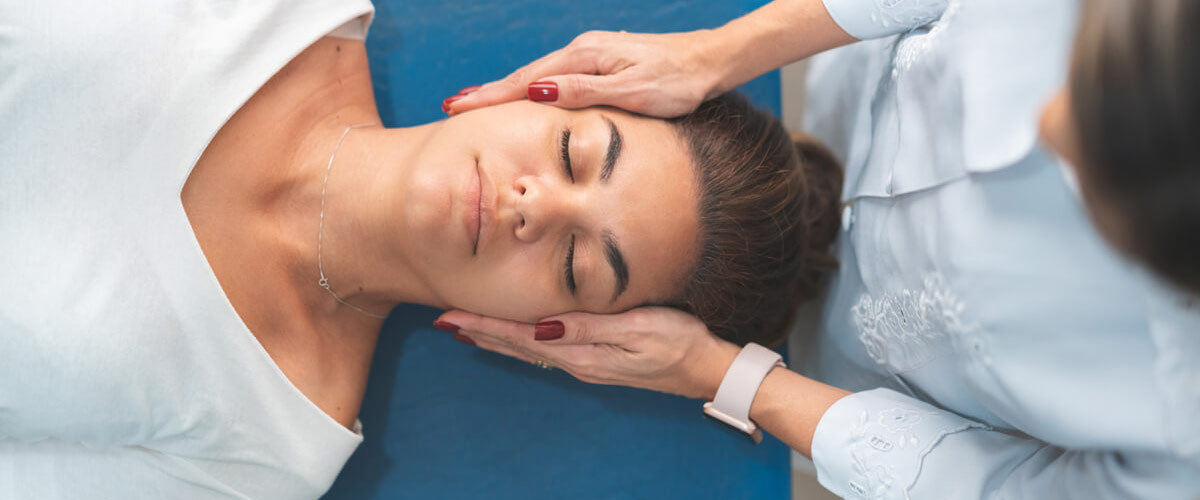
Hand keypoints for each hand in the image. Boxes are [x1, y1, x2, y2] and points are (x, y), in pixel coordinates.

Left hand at [435, 307, 740, 399]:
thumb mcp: (637, 328)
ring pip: (529, 348)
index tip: (450, 316)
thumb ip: (589, 327)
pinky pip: (547, 349)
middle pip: (516, 345)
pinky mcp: (599, 358)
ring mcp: (588, 362)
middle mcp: (578, 361)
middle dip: (479, 332)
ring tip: (467, 329)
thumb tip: (542, 327)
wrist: (709, 368)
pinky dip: (521, 340)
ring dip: (496, 338)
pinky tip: (516, 336)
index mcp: (582, 352)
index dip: (483, 325)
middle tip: (443, 319)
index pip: (520, 336)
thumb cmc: (679, 342)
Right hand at [444, 30, 728, 117]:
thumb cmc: (678, 82)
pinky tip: (525, 98)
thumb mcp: (632, 92)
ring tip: (477, 104)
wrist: (711, 62)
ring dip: (507, 91)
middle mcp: (583, 51)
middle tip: (452, 107)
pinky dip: (532, 89)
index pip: (527, 81)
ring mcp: (592, 55)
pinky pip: (556, 78)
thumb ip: (583, 92)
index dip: (491, 96)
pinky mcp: (602, 63)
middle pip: (526, 76)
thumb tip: (537, 92)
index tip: (458, 107)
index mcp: (585, 57)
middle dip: (489, 92)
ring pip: (540, 77)